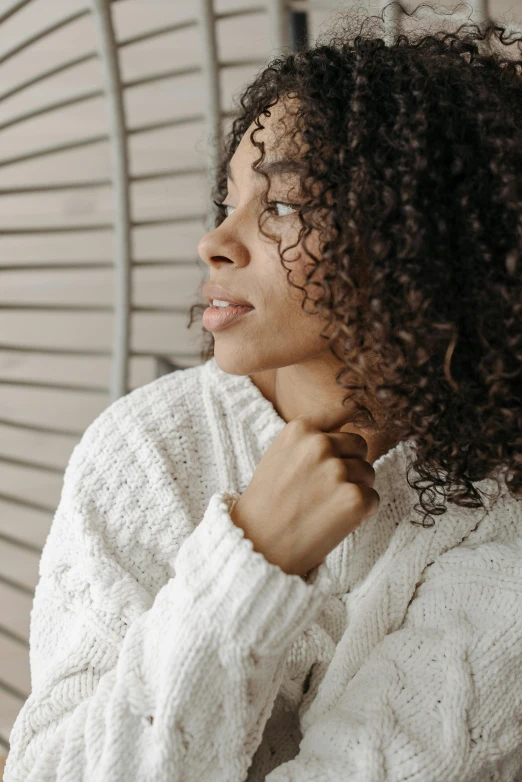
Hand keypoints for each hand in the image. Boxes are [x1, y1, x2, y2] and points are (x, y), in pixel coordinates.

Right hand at [230, 404, 379, 577]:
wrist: (257, 545)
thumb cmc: (269, 502)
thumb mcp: (280, 454)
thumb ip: (310, 438)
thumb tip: (352, 416)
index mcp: (300, 429)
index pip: (342, 414)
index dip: (341, 438)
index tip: (338, 448)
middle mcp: (320, 444)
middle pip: (360, 446)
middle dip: (350, 466)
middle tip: (324, 491)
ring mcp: (337, 471)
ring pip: (368, 473)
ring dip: (355, 490)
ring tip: (324, 508)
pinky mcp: (354, 499)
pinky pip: (373, 499)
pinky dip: (360, 513)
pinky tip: (333, 521)